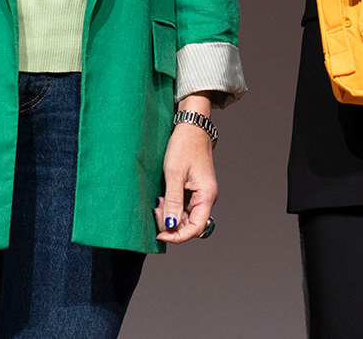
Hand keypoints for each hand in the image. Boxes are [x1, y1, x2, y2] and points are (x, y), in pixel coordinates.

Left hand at [156, 99, 217, 244]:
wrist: (191, 127)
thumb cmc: (184, 147)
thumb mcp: (174, 174)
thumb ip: (173, 201)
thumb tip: (171, 225)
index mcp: (206, 195)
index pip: (196, 228)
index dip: (178, 236)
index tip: (160, 235)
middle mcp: (207, 198)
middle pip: (190, 224)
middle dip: (171, 223)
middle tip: (155, 210)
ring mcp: (201, 194)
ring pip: (185, 216)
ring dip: (170, 214)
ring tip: (158, 200)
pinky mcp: (194, 189)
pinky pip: (183, 206)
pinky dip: (171, 205)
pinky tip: (162, 196)